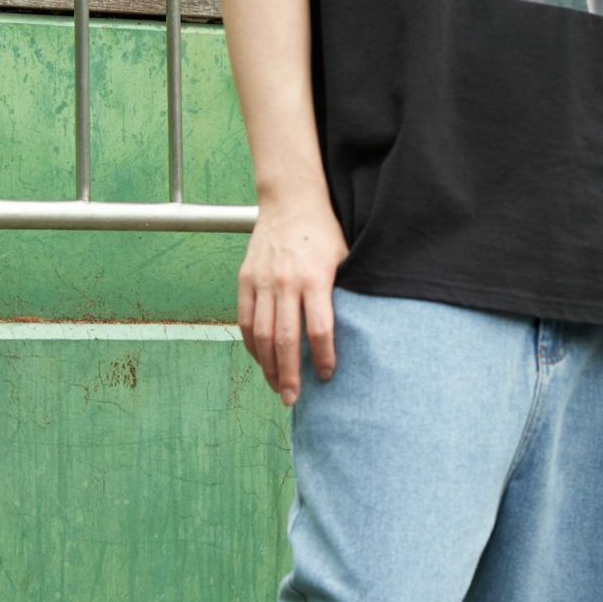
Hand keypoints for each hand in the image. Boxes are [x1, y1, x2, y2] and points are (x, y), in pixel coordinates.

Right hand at [238, 193, 349, 406]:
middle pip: (285, 339)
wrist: (290, 201)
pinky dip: (251, 345)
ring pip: (260, 334)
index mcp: (315, 279)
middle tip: (293, 400)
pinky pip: (244, 320)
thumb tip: (357, 333)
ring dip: (268, 366)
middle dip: (289, 374)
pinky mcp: (246, 280)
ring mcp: (262, 281)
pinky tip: (261, 361)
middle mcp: (286, 282)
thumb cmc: (324, 233)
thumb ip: (344, 294)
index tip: (327, 376)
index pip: (319, 329)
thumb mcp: (344, 259)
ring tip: (277, 388)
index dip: (323, 357)